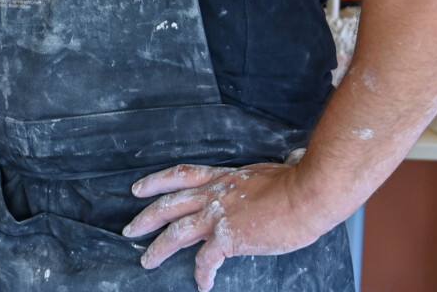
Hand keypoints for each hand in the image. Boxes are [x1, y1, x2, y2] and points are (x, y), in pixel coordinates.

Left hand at [122, 153, 331, 291]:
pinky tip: (202, 283)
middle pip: (168, 204)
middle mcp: (214, 195)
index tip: (137, 188)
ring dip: (158, 248)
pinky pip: (206, 259)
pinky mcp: (229, 237)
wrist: (308, 194)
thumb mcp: (276, 170)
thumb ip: (272, 172)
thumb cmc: (299, 182)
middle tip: (129, 229)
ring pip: (176, 231)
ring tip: (146, 260)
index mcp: (223, 178)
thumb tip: (293, 157)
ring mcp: (219, 215)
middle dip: (146, 218)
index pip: (180, 175)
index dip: (156, 182)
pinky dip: (202, 273)